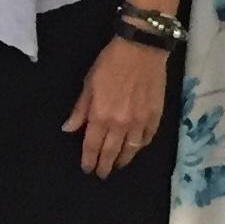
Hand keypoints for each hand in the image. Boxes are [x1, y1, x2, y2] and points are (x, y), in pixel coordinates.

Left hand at [63, 39, 169, 177]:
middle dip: (105, 165)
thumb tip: (69, 129)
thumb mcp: (89, 83)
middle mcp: (120, 124)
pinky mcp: (156, 116)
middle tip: (102, 174)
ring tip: (118, 165)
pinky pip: (147, 138)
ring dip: (123, 160)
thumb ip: (80, 109)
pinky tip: (136, 147)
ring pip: (131, 149)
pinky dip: (140, 145)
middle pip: (111, 152)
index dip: (89, 160)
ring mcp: (140, 122)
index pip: (92, 146)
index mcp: (101, 116)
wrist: (142, 48)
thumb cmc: (110, 62)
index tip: (87, 169)